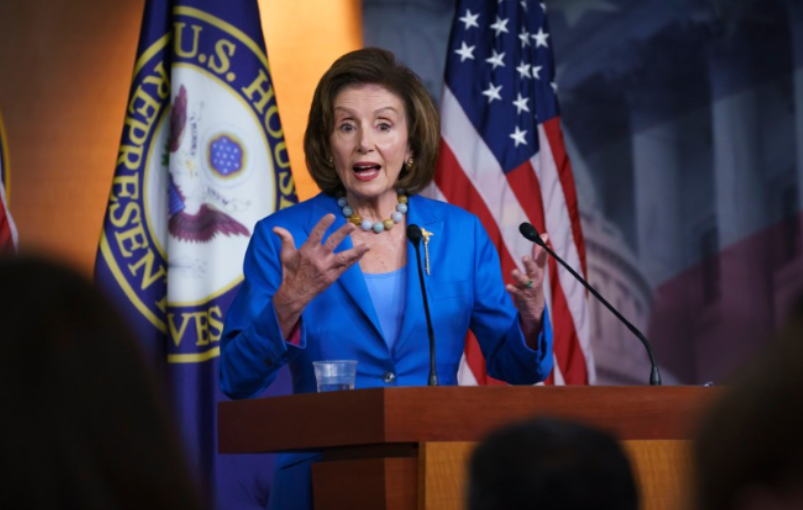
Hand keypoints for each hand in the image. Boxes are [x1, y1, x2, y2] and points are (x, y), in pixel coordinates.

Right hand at [272, 214, 368, 336]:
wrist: (295, 294)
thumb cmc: (290, 273)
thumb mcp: (285, 255)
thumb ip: (285, 239)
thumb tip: (276, 228)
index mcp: (307, 250)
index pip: (317, 233)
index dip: (324, 224)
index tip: (332, 216)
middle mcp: (318, 258)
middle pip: (333, 242)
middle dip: (343, 233)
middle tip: (351, 225)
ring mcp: (327, 268)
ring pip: (344, 257)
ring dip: (355, 250)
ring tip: (366, 245)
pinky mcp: (332, 276)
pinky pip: (346, 267)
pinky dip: (355, 260)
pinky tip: (362, 253)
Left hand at [506, 234, 548, 338]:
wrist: (534, 307)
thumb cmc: (535, 283)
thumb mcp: (538, 269)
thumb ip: (539, 253)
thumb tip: (543, 235)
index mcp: (539, 271)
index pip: (542, 259)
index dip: (543, 250)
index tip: (543, 240)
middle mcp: (535, 279)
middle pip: (533, 270)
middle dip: (529, 264)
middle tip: (524, 258)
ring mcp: (528, 288)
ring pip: (523, 281)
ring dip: (518, 276)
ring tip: (513, 272)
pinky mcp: (521, 296)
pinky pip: (516, 292)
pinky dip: (512, 289)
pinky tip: (508, 286)